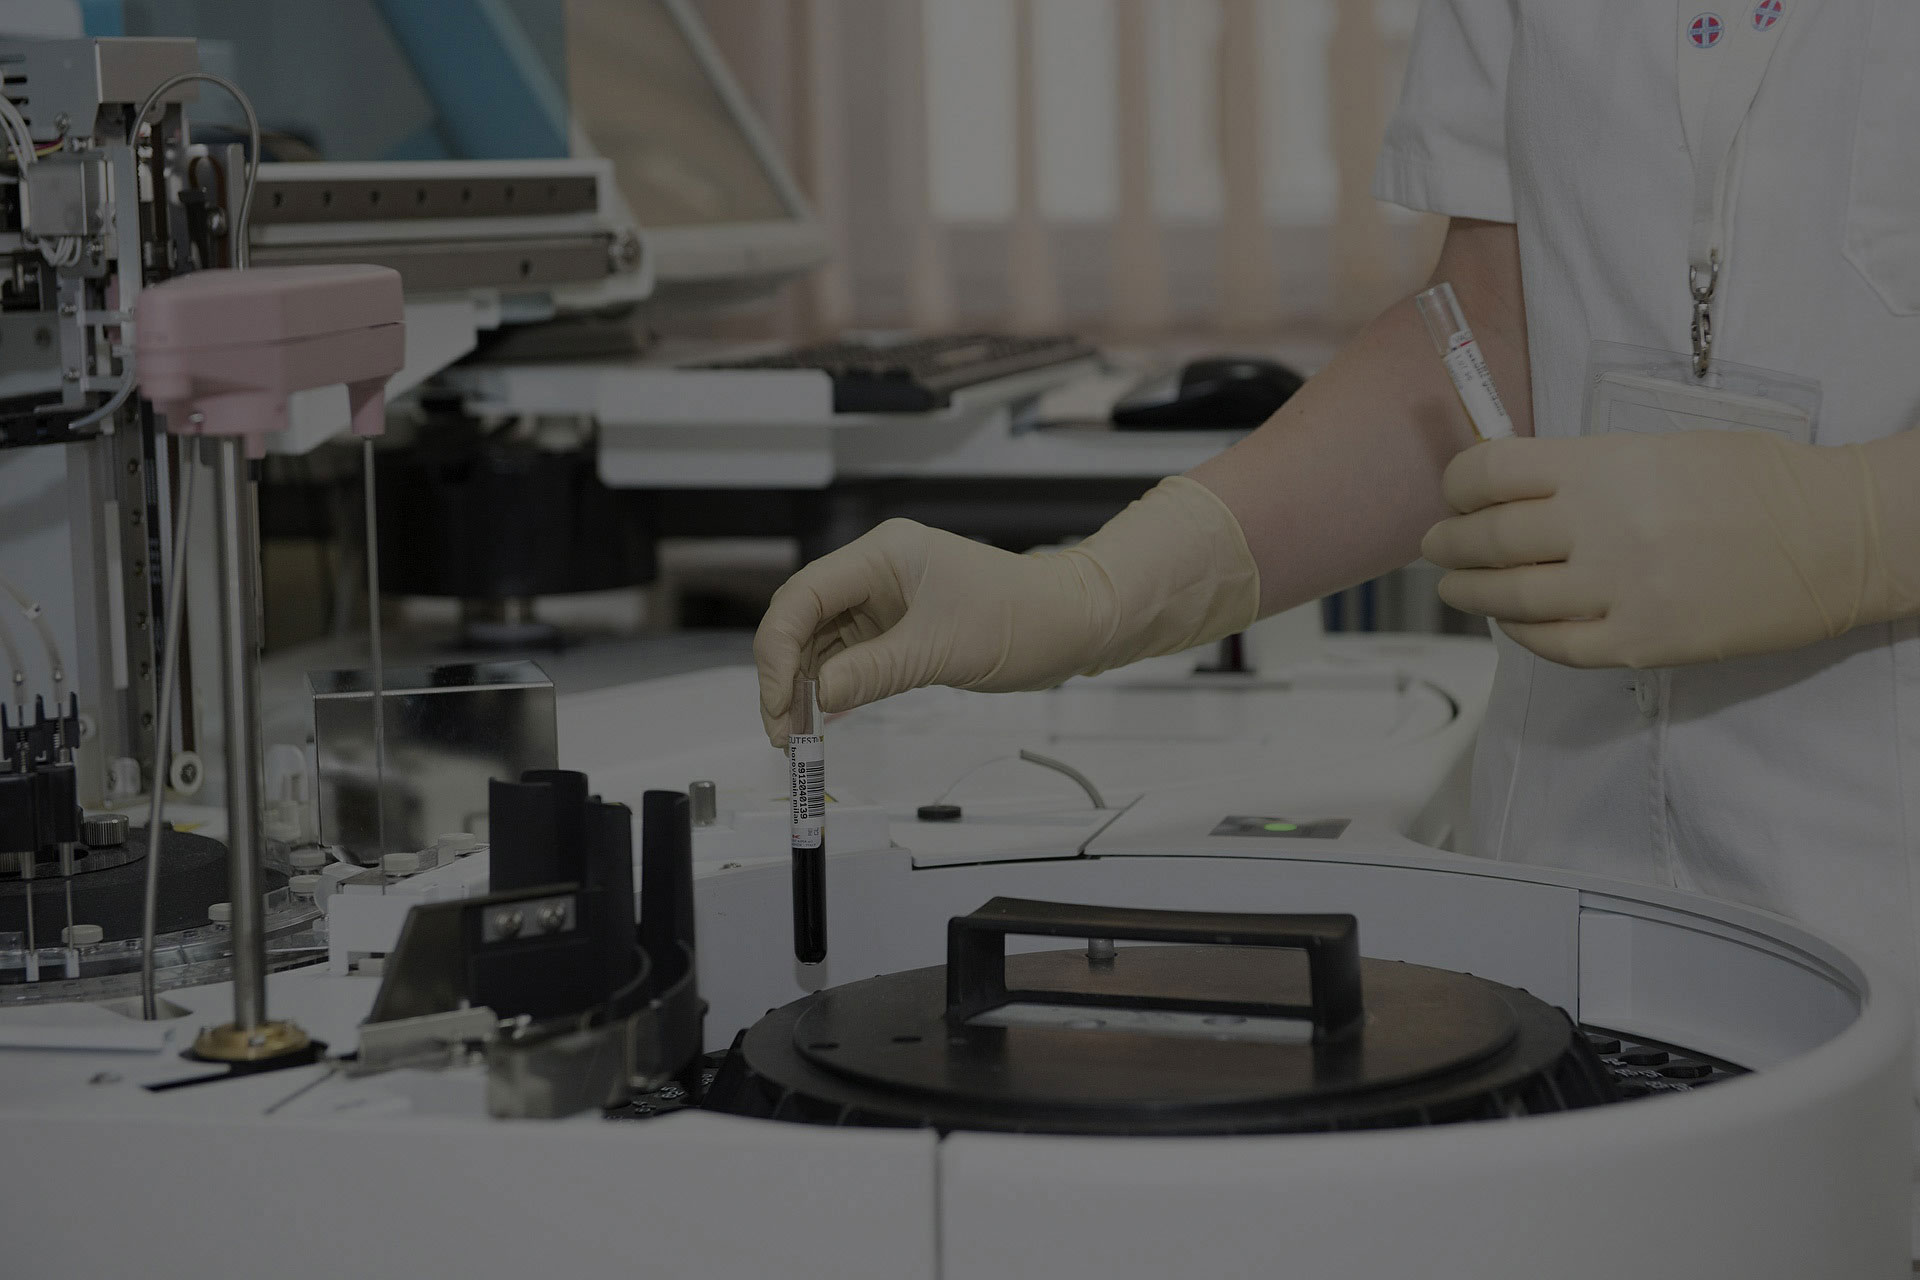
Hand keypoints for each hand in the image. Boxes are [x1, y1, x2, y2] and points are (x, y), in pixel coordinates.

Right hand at [754, 519, 1101, 744]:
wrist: (1072, 623)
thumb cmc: (1023, 616)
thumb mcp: (941, 649)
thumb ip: (874, 671)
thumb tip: (818, 696)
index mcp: (883, 554)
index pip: (804, 595)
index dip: (779, 648)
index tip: (776, 699)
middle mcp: (876, 573)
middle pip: (803, 619)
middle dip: (784, 674)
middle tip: (781, 729)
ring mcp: (884, 602)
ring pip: (820, 644)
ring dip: (804, 688)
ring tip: (796, 735)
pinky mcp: (896, 630)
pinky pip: (848, 658)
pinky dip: (832, 689)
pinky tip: (820, 719)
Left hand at [1421, 430, 1919, 667]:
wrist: (1838, 537)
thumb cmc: (1757, 482)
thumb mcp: (1661, 448)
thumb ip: (1586, 471)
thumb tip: (1517, 490)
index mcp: (1603, 466)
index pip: (1489, 472)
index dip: (1457, 485)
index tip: (1453, 494)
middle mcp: (1599, 527)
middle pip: (1486, 539)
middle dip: (1449, 544)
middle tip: (1438, 547)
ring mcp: (1617, 589)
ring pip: (1507, 597)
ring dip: (1469, 592)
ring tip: (1457, 587)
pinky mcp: (1639, 642)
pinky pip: (1553, 645)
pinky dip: (1520, 633)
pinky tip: (1512, 622)